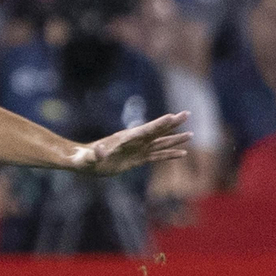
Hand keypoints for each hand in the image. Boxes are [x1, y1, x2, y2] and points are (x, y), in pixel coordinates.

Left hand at [71, 112, 191, 175]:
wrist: (84, 161)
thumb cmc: (84, 159)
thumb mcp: (87, 158)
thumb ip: (94, 155)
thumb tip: (98, 151)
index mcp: (125, 139)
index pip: (145, 130)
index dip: (159, 124)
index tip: (172, 116)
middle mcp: (134, 141)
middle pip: (156, 131)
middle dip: (171, 123)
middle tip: (187, 113)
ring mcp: (137, 149)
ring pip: (160, 142)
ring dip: (175, 139)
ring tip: (191, 135)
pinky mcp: (137, 159)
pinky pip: (156, 156)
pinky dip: (169, 155)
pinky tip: (182, 154)